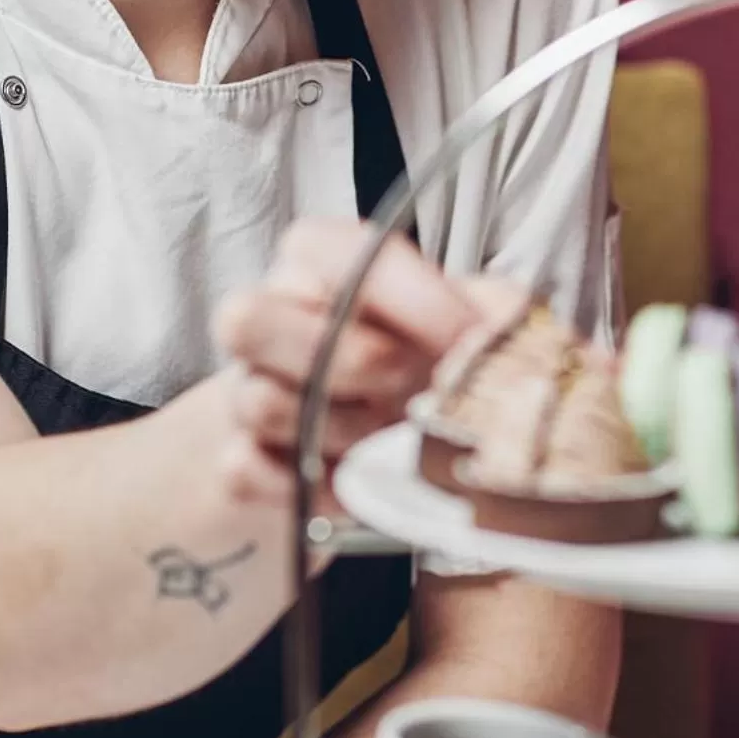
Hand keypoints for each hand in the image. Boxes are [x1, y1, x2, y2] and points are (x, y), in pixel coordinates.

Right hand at [211, 216, 523, 499]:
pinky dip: (312, 486)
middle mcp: (268, 316)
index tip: (468, 337)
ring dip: (340, 430)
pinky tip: (357, 484)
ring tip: (389, 441)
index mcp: (320, 264)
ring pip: (257, 401)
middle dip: (344, 358)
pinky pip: (246, 470)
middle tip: (407, 383)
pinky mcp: (237, 460)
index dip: (406, 294)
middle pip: (246, 317)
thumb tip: (500, 335)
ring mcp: (244, 390)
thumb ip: (494, 312)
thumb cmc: (421, 362)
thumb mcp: (469, 323)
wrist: (374, 441)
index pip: (330, 250)